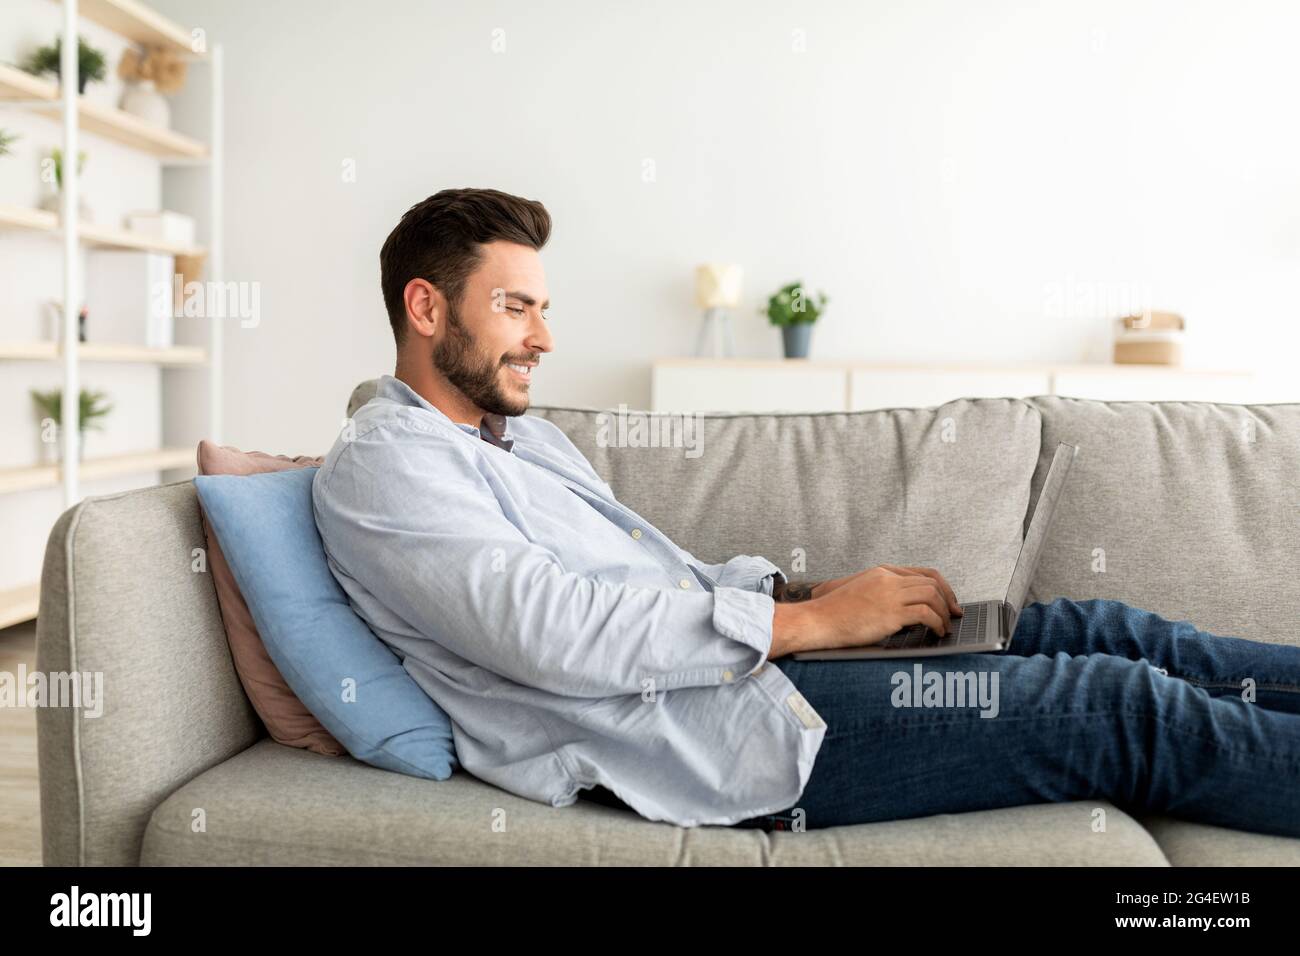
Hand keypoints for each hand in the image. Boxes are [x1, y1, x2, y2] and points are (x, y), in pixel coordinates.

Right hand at [771, 564, 962, 656]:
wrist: (818, 620)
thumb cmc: (835, 613)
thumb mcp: (861, 592)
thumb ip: (883, 593)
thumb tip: (906, 607)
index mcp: (882, 572)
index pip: (923, 572)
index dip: (943, 587)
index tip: (950, 601)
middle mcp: (889, 579)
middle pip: (932, 583)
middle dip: (948, 600)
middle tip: (954, 616)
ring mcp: (890, 594)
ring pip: (932, 596)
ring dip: (944, 613)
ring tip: (945, 627)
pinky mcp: (890, 612)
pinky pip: (926, 613)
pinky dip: (937, 623)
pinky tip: (936, 632)